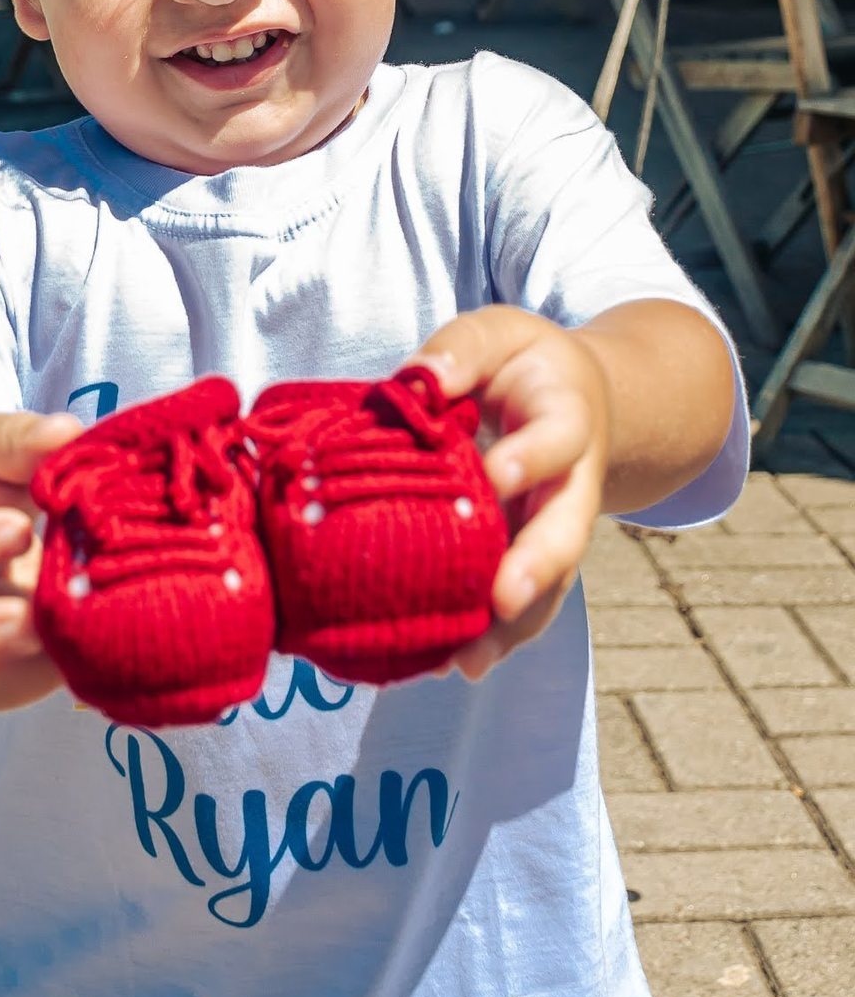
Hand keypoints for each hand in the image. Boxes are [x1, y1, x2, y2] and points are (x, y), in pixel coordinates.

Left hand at [407, 307, 611, 679]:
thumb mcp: (501, 332)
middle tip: (504, 599)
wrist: (578, 399)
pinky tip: (455, 664)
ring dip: (514, 624)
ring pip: (550, 583)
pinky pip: (524, 604)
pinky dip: (496, 637)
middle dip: (537, 566)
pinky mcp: (531, 558)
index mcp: (567, 417)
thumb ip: (463, 349)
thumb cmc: (524, 364)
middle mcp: (571, 482)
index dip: (529, 457)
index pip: (555, 438)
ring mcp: (555, 528)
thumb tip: (418, 381)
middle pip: (566, 529)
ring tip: (470, 660)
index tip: (497, 474)